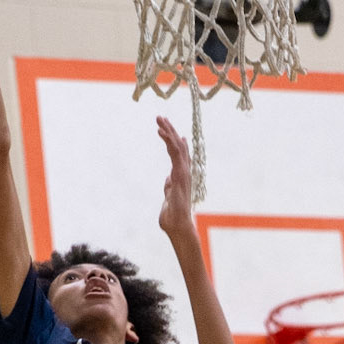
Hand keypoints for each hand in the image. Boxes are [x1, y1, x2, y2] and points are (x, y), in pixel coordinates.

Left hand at [157, 116, 194, 242]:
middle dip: (170, 131)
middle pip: (179, 146)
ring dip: (168, 131)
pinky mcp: (180, 174)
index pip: (180, 155)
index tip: (169, 130)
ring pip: (177, 146)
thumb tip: (168, 179)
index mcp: (181, 176)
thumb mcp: (168, 197)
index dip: (176, 141)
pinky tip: (161, 132)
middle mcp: (184, 172)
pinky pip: (175, 153)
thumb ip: (169, 187)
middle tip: (161, 118)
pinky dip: (168, 141)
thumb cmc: (173, 216)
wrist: (177, 225)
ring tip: (159, 119)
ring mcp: (183, 173)